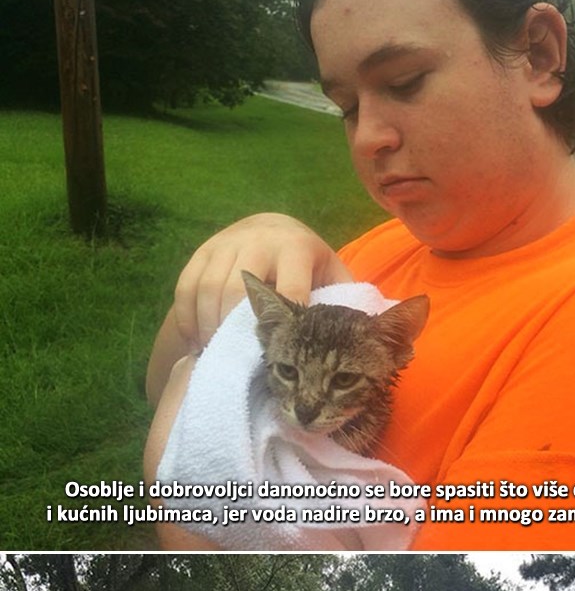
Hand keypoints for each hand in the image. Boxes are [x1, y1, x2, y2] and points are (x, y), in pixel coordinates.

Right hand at [145, 211, 333, 408]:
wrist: (270, 228)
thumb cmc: (306, 265)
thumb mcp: (330, 274)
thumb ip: (345, 299)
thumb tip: (372, 330)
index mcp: (295, 248)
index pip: (288, 290)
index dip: (281, 326)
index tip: (276, 356)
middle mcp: (259, 241)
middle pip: (237, 290)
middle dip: (233, 330)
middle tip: (235, 361)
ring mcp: (226, 244)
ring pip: (208, 289)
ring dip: (208, 328)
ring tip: (215, 355)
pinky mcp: (202, 251)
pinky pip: (186, 287)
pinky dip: (187, 319)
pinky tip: (197, 343)